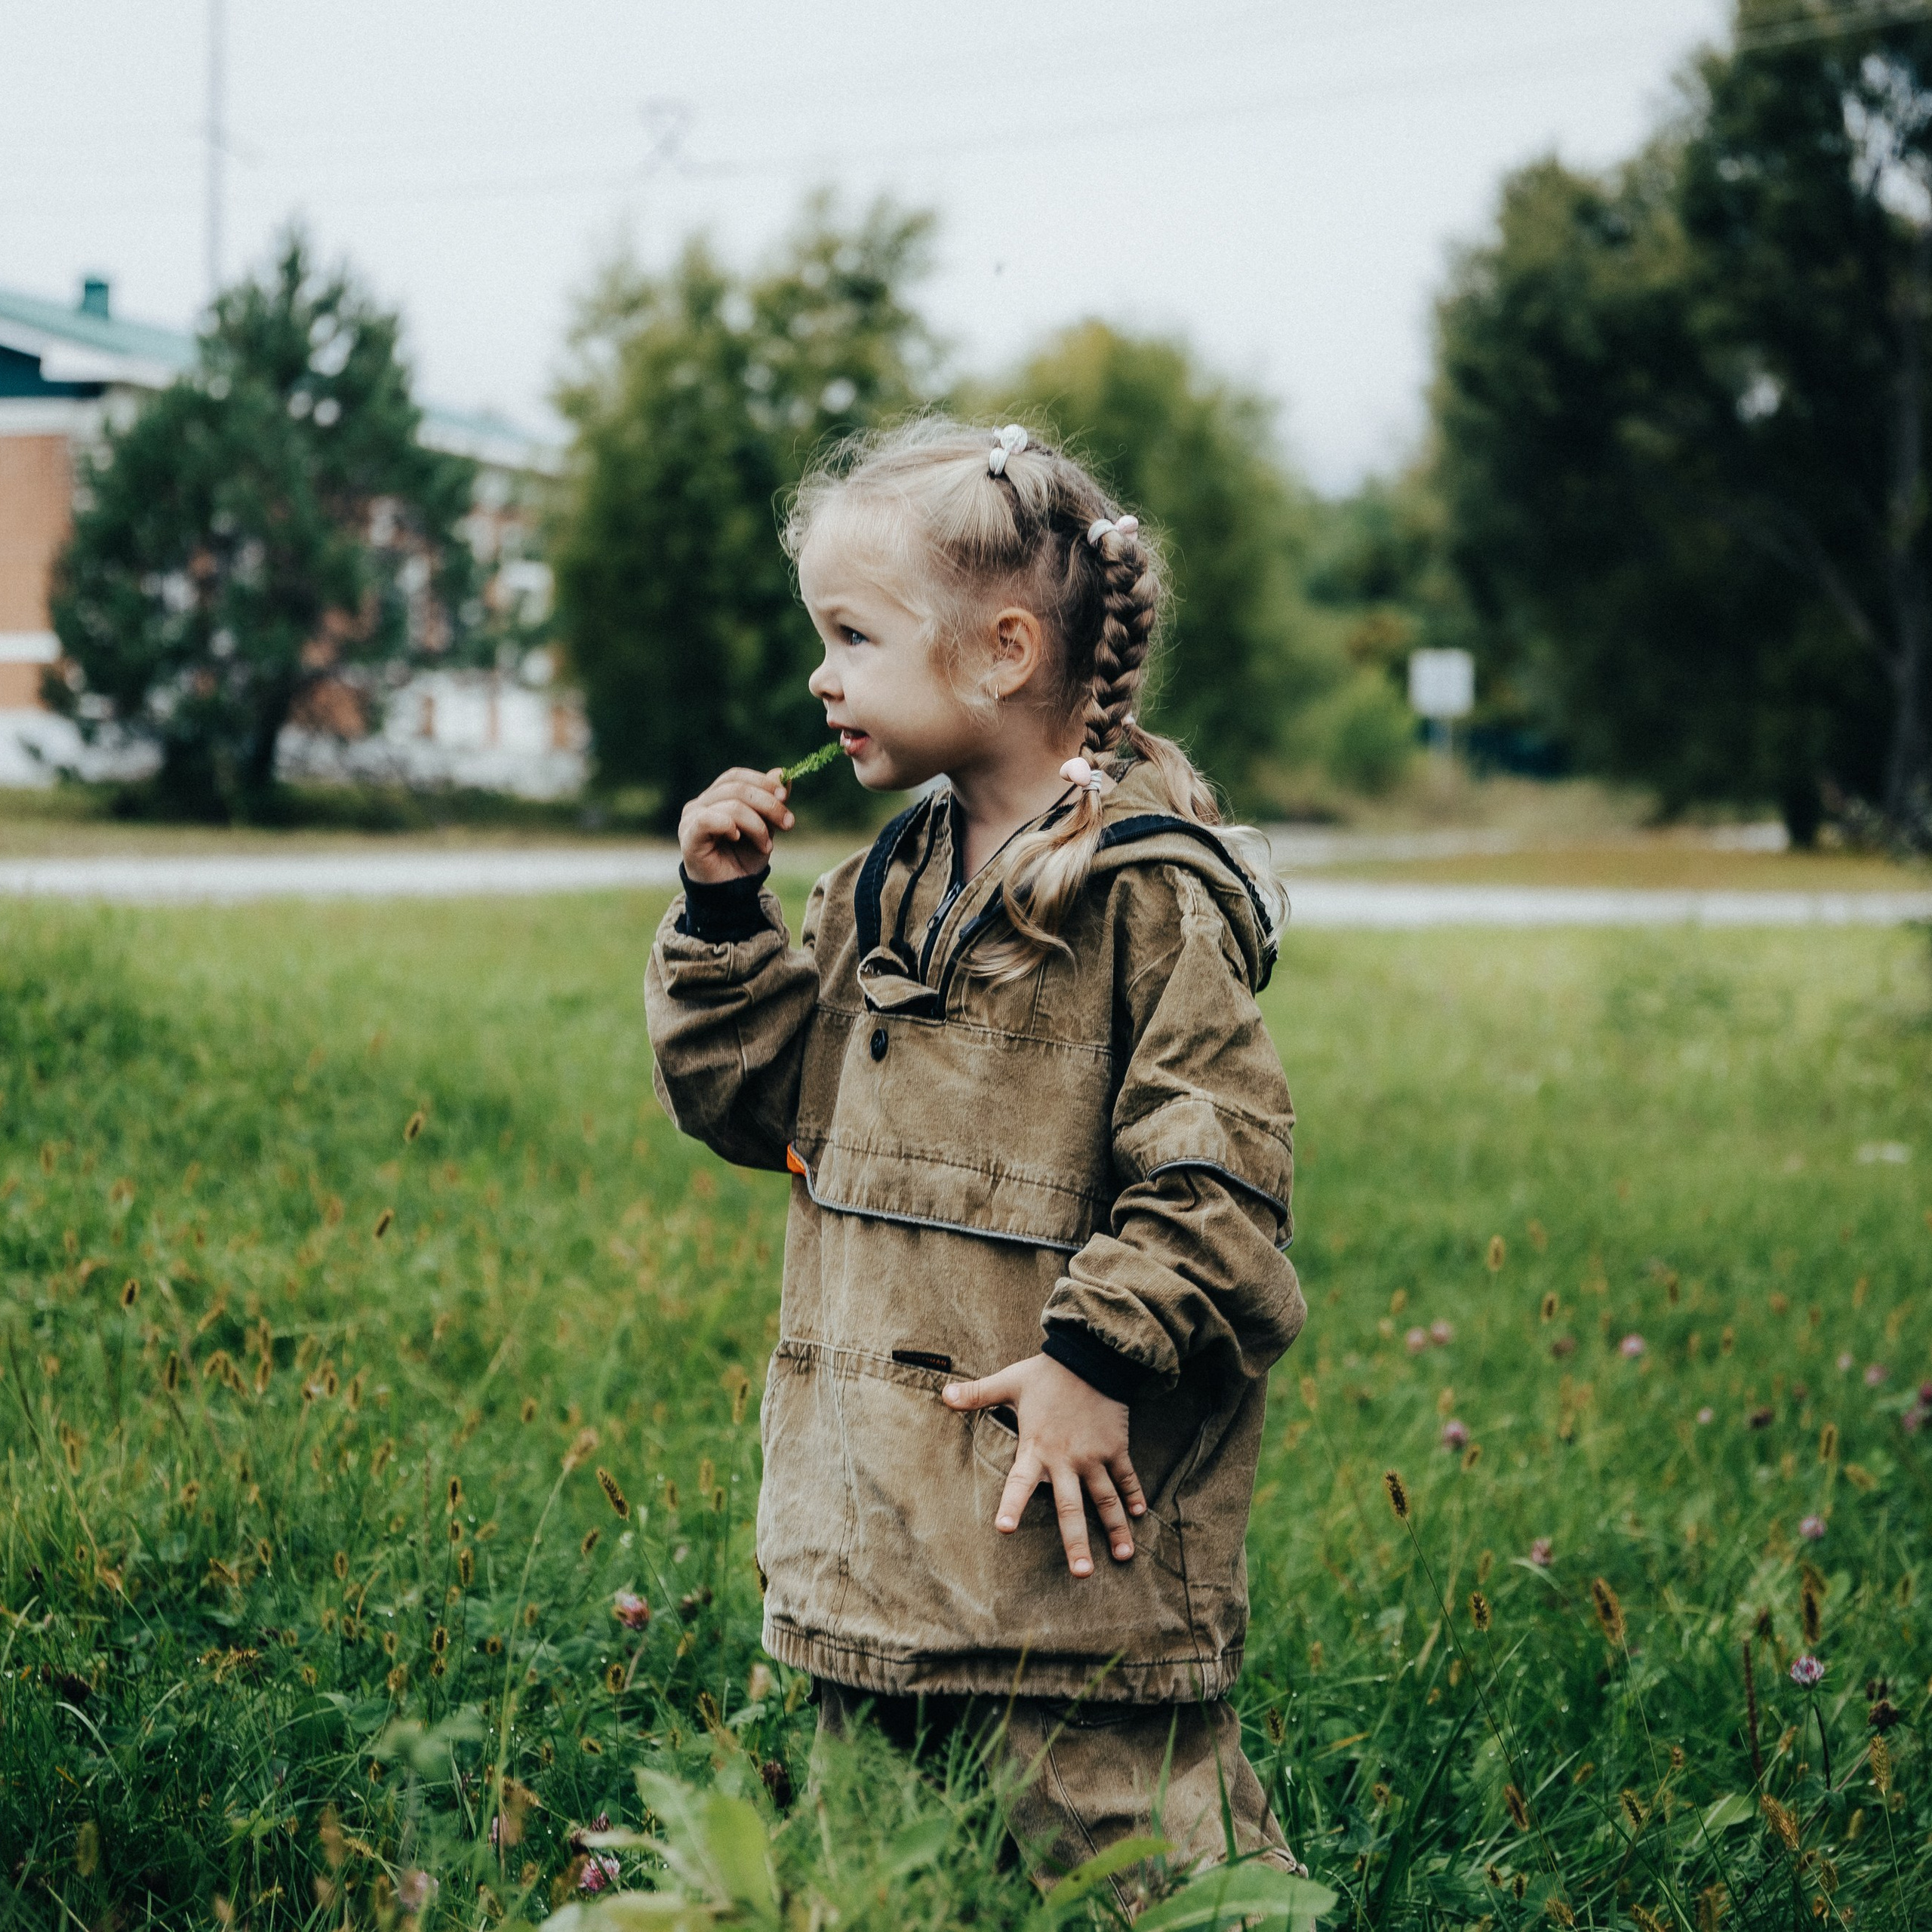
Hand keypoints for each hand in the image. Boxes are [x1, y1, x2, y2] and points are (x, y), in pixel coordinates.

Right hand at [678, 767, 793, 883]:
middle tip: (787, 823)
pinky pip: (709, 819)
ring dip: (757, 824)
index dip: (762, 782)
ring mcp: (691, 818)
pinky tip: (738, 838)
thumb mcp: (766, 827)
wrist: (731, 894)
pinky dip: (730, 825)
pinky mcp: (689, 836)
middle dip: (768, 804)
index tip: (785, 796)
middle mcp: (700, 804)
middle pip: (737, 788)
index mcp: (715, 797)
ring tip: (766, 846)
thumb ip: (771, 800)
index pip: (736, 776)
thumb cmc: (743, 860)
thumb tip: (782, 773)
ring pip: (731, 804)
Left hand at [943, 1353, 1145, 1577]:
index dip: (1011, 1505)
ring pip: (1106, 1499)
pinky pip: (1126, 1476)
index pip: (1019, 1482)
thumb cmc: (1047, 1373)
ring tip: (1123, 1556)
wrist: (1091, 1355)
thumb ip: (976, 1394)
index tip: (1004, 1529)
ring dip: (1115, 1529)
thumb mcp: (1009, 1382)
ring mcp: (1095, 1455)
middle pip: (1072, 1508)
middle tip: (1081, 1573)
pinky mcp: (1116, 1447)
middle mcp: (1066, 1459)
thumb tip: (942, 1395)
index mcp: (1036, 1447)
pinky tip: (1140, 1515)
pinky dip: (1134, 1495)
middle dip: (1076, 1542)